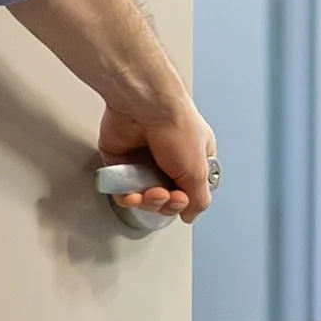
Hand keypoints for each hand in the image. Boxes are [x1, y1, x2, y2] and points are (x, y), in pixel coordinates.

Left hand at [99, 97, 216, 219]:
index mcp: (195, 157)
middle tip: (164, 195)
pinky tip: (131, 194)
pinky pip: (122, 190)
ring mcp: (145, 160)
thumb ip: (198, 198)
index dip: (185, 202)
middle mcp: (170, 159)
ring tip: (148, 192)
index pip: (191, 192)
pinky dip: (126, 197)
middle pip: (166, 199)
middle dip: (165, 203)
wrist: (144, 106)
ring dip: (146, 202)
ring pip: (144, 197)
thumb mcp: (198, 170)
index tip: (181, 199)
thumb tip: (191, 214)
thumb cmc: (176, 127)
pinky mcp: (122, 161)